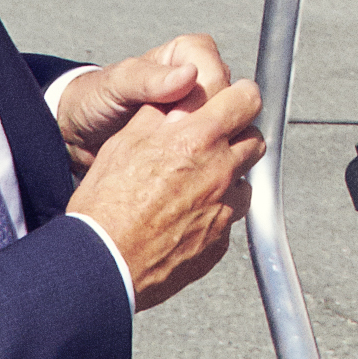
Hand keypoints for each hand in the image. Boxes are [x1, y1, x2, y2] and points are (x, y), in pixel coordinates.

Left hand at [48, 32, 233, 162]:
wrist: (78, 132)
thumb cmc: (95, 99)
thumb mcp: (117, 84)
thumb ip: (149, 79)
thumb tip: (189, 76)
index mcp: (185, 54)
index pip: (216, 71)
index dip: (206, 95)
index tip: (181, 115)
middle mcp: (197, 79)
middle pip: (226, 98)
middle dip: (207, 120)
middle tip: (179, 136)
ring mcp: (195, 110)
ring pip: (222, 123)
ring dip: (205, 140)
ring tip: (178, 153)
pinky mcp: (191, 136)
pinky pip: (210, 143)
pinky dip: (200, 155)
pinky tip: (182, 165)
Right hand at [64, 68, 265, 306]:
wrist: (103, 263)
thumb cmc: (105, 206)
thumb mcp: (124, 143)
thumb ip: (160, 115)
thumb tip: (178, 95)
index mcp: (198, 139)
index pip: (246, 99)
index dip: (240, 96)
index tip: (234, 99)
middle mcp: (220, 171)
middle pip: (254, 139)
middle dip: (238, 135)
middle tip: (213, 140)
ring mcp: (224, 209)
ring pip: (245, 180)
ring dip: (228, 175)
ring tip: (195, 182)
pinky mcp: (220, 242)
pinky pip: (229, 217)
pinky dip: (215, 211)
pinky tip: (186, 215)